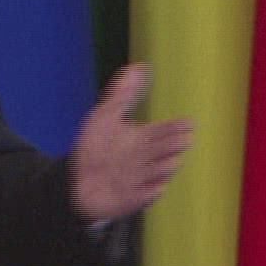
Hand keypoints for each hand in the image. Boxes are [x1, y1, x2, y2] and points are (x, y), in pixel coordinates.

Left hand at [68, 63, 192, 221]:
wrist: (77, 181)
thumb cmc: (95, 148)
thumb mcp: (106, 116)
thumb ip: (123, 94)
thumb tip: (139, 66)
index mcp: (141, 140)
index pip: (162, 132)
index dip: (174, 128)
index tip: (188, 123)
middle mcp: (144, 160)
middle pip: (163, 151)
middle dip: (172, 146)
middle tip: (183, 139)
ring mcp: (138, 180)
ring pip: (157, 174)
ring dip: (163, 168)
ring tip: (171, 161)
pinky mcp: (129, 200)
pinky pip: (142, 197)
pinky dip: (148, 194)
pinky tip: (155, 189)